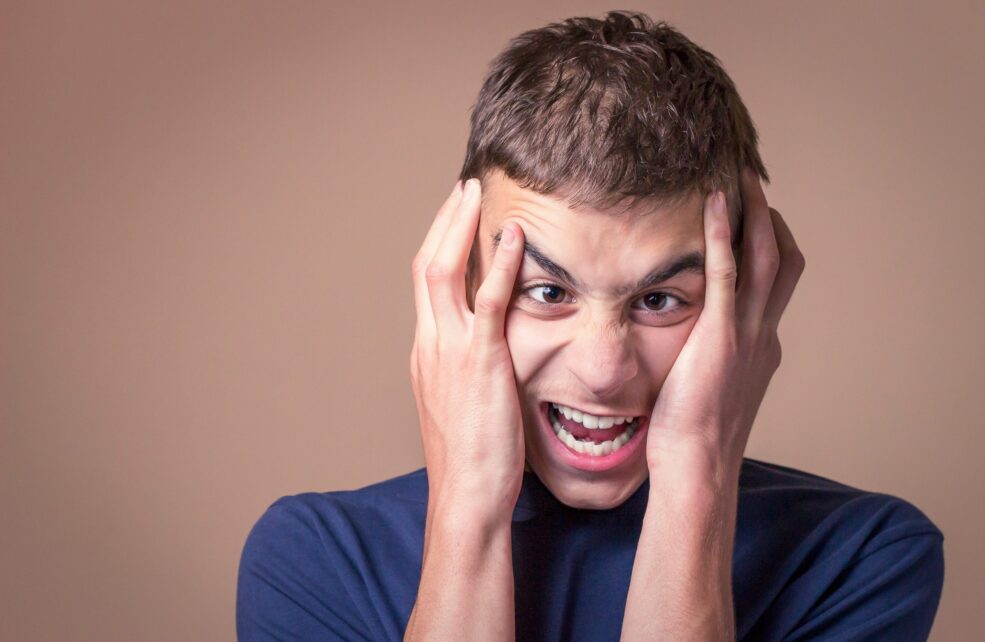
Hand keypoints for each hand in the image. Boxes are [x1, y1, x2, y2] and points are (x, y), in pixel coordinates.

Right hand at [409, 179, 526, 515]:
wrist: (467, 496)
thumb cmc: (472, 459)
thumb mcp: (463, 404)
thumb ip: (470, 368)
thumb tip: (491, 351)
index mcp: (426, 352)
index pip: (425, 284)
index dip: (439, 244)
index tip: (456, 217)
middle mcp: (430, 343)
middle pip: (424, 264)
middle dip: (443, 221)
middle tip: (463, 188)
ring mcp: (449, 351)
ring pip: (442, 270)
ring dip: (460, 226)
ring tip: (477, 193)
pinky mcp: (479, 362)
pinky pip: (486, 301)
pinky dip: (498, 264)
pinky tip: (514, 237)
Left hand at [646, 168, 804, 485]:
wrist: (696, 466)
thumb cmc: (691, 435)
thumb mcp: (710, 388)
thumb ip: (711, 359)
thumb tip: (691, 346)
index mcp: (762, 346)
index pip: (777, 283)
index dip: (772, 245)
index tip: (754, 217)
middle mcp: (764, 334)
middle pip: (786, 261)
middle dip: (773, 219)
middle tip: (752, 184)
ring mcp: (747, 334)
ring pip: (768, 258)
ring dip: (757, 214)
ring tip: (740, 178)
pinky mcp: (721, 336)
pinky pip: (725, 272)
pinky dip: (723, 234)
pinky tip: (714, 203)